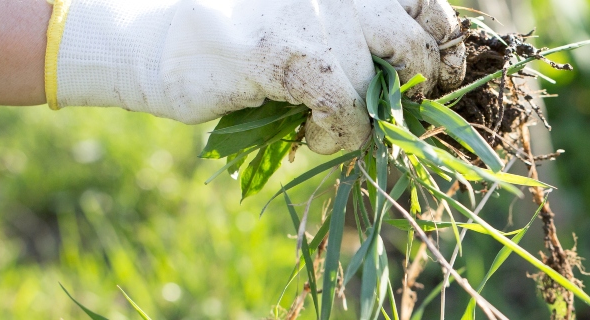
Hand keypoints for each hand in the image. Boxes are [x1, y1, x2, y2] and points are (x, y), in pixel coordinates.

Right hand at [49, 0, 466, 153]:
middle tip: (394, 111)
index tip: (437, 71)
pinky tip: (309, 133)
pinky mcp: (295, 58)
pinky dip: (338, 135)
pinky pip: (348, 110)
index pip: (423, 0)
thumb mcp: (300, 14)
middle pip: (418, 41)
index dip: (440, 39)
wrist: (150, 40)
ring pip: (384, 82)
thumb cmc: (223, 33)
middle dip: (419, 85)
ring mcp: (320, 18)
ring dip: (368, 116)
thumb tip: (415, 67)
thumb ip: (349, 24)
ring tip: (330, 122)